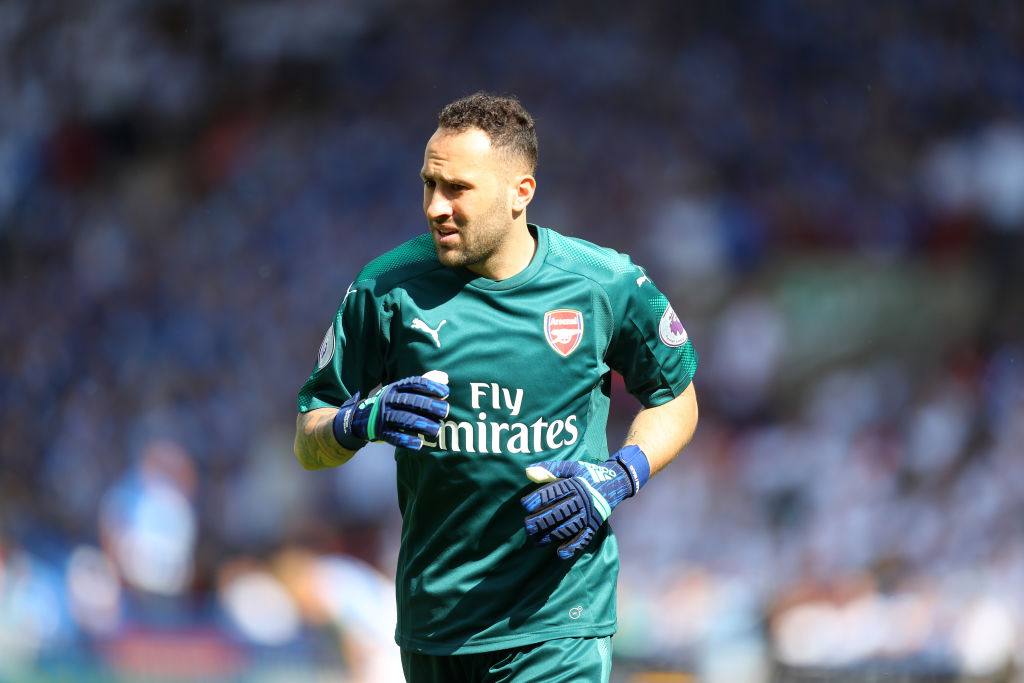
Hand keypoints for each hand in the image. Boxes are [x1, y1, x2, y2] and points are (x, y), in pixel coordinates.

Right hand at [333, 375, 449, 450]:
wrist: (362, 417)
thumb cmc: (392, 402)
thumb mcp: (403, 390)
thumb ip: (424, 383)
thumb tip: (445, 378)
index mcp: (396, 388)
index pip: (414, 384)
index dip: (430, 386)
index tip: (446, 392)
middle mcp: (389, 400)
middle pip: (410, 401)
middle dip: (429, 406)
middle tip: (445, 411)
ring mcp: (384, 416)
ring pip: (403, 419)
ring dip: (421, 424)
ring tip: (436, 430)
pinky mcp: (381, 432)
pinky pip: (394, 437)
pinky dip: (406, 441)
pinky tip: (419, 444)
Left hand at [520, 445, 649, 558]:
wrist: (616, 482)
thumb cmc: (589, 474)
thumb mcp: (572, 467)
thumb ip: (551, 469)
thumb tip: (528, 471)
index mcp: (576, 484)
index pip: (554, 492)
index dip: (539, 498)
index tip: (524, 504)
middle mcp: (583, 500)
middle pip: (559, 512)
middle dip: (542, 520)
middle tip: (527, 526)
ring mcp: (589, 514)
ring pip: (569, 527)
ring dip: (552, 535)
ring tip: (536, 540)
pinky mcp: (594, 524)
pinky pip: (584, 537)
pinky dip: (573, 546)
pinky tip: (560, 552)